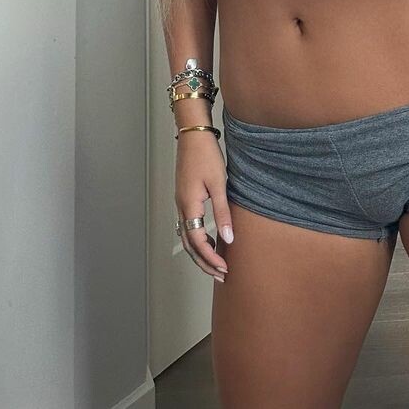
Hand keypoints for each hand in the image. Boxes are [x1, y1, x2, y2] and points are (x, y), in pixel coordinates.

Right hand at [175, 133, 232, 281]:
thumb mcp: (219, 184)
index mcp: (189, 204)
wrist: (193, 134)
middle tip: (220, 274)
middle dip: (203, 261)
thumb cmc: (206, 154)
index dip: (210, 258)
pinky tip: (211, 238)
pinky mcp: (184, 196)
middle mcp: (181, 205)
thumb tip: (228, 239)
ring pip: (186, 235)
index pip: (197, 241)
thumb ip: (223, 213)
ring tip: (216, 262)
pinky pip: (187, 224)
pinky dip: (197, 238)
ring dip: (200, 251)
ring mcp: (180, 201)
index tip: (224, 269)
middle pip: (188, 243)